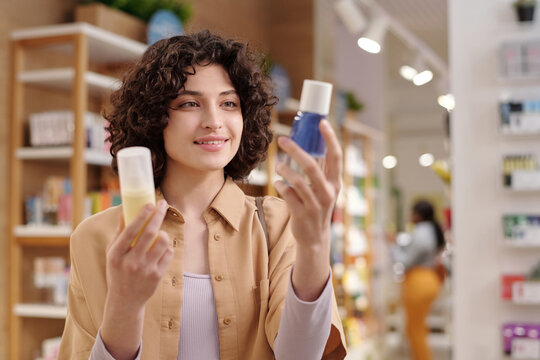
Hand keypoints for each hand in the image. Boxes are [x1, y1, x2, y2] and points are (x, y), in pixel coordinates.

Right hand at [105, 199, 172, 309]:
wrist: (125, 301)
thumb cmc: (118, 272)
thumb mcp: (112, 254)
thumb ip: (119, 234)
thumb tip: (124, 211)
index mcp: (116, 255)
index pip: (130, 231)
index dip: (142, 215)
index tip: (150, 204)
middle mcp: (130, 262)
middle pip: (149, 233)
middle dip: (158, 215)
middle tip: (163, 204)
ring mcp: (145, 270)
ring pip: (163, 242)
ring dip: (164, 233)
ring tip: (160, 234)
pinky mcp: (157, 276)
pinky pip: (168, 254)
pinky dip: (166, 248)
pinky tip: (160, 251)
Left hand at [274, 120, 341, 299]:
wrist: (314, 238)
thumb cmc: (317, 207)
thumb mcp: (324, 189)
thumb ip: (320, 171)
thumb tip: (308, 146)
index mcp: (336, 183)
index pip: (336, 156)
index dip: (330, 138)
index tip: (321, 122)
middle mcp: (328, 193)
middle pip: (312, 166)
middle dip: (296, 150)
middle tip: (282, 140)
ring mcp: (315, 204)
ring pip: (298, 181)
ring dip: (285, 170)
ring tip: (278, 165)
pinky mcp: (302, 214)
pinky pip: (288, 194)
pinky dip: (281, 186)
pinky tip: (279, 183)